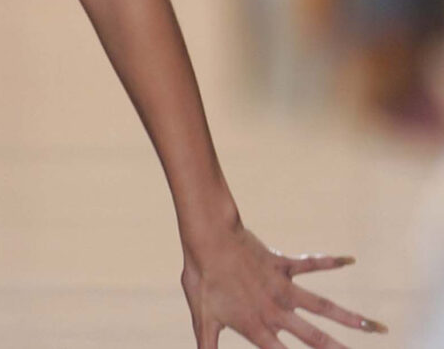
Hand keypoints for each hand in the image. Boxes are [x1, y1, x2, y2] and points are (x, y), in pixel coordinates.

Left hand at [179, 223, 387, 347]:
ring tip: (377, 328)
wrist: (208, 240)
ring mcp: (283, 287)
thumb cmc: (201, 279)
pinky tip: (350, 260)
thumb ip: (206, 345)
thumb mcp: (201, 318)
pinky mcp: (284, 264)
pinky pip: (311, 264)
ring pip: (323, 306)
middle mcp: (276, 310)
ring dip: (350, 318)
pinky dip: (330, 261)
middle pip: (314, 337)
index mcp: (256, 326)